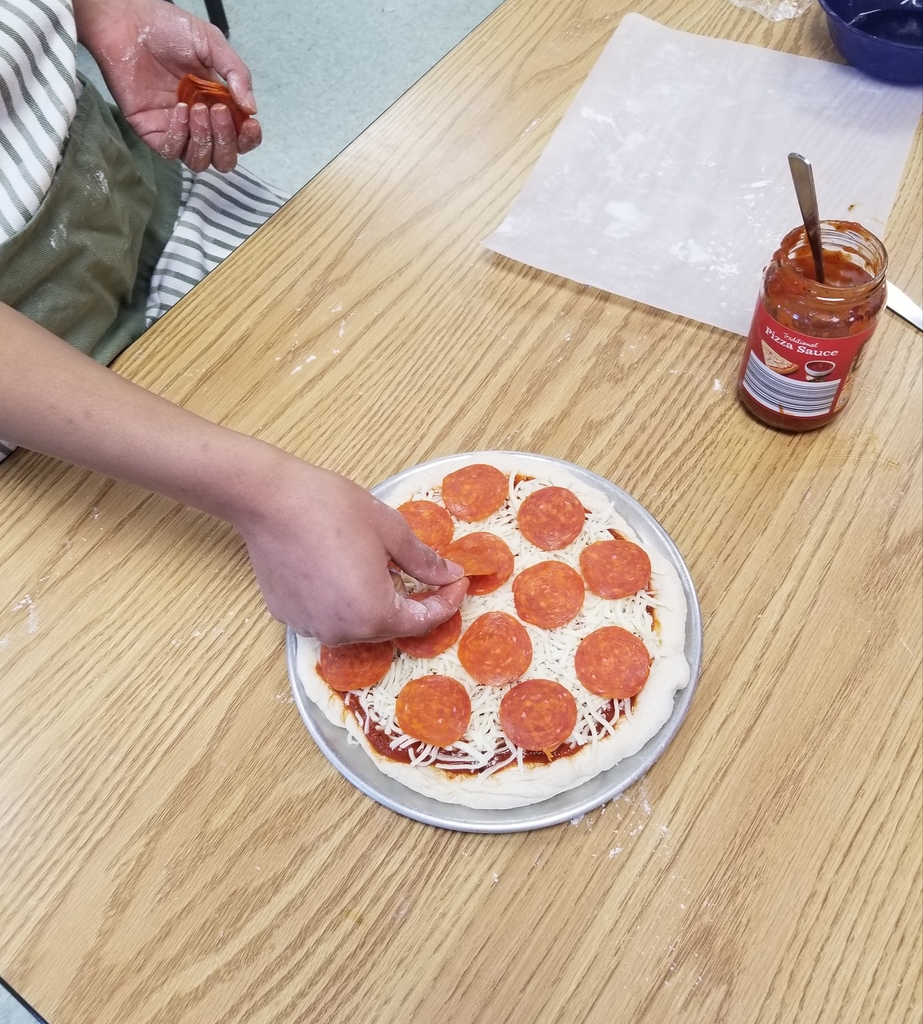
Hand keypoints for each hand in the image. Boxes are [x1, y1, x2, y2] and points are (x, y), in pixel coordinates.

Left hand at [74, 0, 260, 170]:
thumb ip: (236, 74)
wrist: (129, 20)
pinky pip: (170, 151)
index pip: (240, 139)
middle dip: (226, 140)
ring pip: (199, 162)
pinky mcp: (151, 130)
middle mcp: (199, 123)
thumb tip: (251, 109)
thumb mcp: (212, 44)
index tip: (250, 123)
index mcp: (218, 106)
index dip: (248, 139)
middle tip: (217, 110)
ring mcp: (175, 129)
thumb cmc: (168, 27)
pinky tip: (180, 110)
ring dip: (205, 141)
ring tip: (198, 109)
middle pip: (223, 158)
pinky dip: (179, 136)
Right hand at [233, 458, 469, 645]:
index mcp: (372, 615)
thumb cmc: (332, 509)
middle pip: (389, 626)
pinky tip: (342, 566)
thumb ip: (424, 562)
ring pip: (357, 621)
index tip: (458, 581)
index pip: (422, 621)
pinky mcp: (287, 614)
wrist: (269, 498)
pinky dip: (342, 597)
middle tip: (423, 570)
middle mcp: (341, 632)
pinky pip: (328, 613)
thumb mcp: (391, 531)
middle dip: (411, 600)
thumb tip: (449, 575)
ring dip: (375, 599)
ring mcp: (309, 626)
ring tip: (376, 562)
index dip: (446, 601)